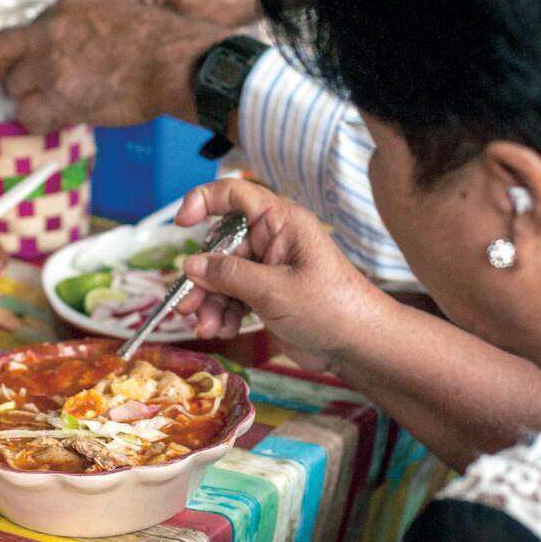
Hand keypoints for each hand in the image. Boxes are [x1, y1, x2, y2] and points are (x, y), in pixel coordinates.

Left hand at [0, 0, 230, 133]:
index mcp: (65, 9)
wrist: (170, 63)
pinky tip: (52, 124)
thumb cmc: (158, 44)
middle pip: (3, 52)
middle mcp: (50, 33)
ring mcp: (50, 66)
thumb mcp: (113, 14)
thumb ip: (85, 27)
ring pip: (14, 87)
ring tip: (47, 110)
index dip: (27, 50)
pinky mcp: (58, 98)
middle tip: (15, 87)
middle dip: (7, 72)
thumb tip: (77, 50)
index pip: (25, 29)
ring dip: (27, 101)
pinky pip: (27, 116)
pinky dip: (36, 124)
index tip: (32, 63)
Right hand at [176, 180, 389, 369]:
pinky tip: (222, 331)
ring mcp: (269, 269)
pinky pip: (233, 297)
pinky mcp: (267, 295)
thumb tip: (190, 265)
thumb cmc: (330, 308)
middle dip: (202, 278)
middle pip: (221, 247)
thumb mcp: (274, 290)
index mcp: (281, 223)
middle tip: (187, 305)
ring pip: (223, 277)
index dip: (204, 200)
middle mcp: (273, 241)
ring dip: (210, 302)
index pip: (235, 195)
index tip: (181, 223)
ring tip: (206, 328)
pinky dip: (223, 314)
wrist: (359, 346)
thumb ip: (229, 275)